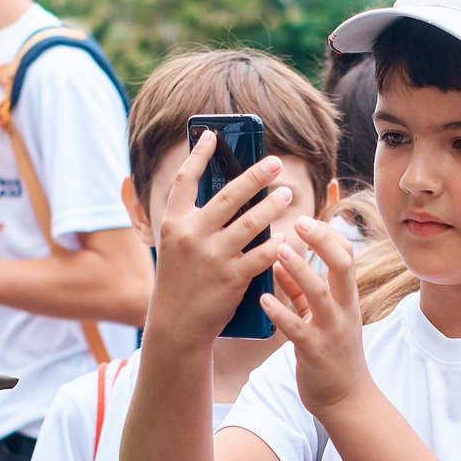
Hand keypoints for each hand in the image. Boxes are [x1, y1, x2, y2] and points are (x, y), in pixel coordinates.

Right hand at [146, 134, 293, 349]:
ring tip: (286, 194)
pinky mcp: (231, 277)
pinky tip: (286, 236)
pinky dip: (276, 244)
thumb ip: (194, 221)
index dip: (199, 155)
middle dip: (254, 176)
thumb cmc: (180, 282)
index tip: (212, 135)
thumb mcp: (176, 247)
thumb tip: (225, 195)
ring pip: (250, 222)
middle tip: (274, 162)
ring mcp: (212, 256)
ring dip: (272, 206)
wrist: (176, 325)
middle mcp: (191, 235)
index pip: (185, 180)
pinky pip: (261, 254)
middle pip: (228, 196)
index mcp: (174, 223)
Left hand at [263, 217, 372, 417]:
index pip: (346, 255)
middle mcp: (344, 310)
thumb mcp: (321, 317)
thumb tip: (281, 261)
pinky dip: (280, 311)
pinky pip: (297, 328)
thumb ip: (301, 290)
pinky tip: (263, 299)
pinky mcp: (315, 352)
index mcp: (347, 298)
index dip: (328, 233)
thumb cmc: (332, 354)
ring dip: (298, 269)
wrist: (346, 399)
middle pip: (341, 265)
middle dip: (321, 240)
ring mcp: (331, 330)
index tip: (306, 218)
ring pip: (319, 293)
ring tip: (276, 250)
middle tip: (297, 221)